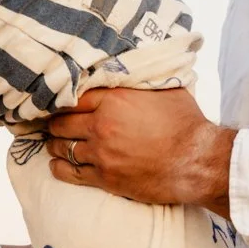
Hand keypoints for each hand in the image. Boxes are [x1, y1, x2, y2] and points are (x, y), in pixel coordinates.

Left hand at [47, 88, 235, 212]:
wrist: (196, 162)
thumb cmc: (186, 124)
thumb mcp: (164, 90)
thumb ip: (139, 82)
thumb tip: (134, 69)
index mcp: (114, 98)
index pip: (74, 95)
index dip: (63, 99)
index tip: (58, 102)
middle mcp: (102, 124)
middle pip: (62, 122)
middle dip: (55, 122)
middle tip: (51, 123)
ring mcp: (101, 153)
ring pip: (63, 147)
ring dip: (55, 145)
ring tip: (53, 143)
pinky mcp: (105, 178)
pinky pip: (71, 173)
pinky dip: (59, 168)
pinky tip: (56, 165)